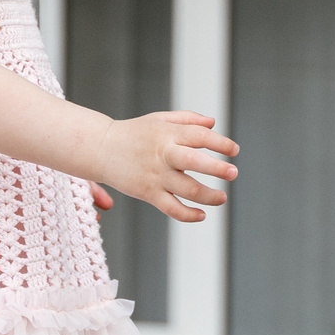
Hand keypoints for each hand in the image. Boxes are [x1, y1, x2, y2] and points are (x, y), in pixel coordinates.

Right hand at [94, 112, 237, 222]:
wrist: (100, 148)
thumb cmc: (134, 133)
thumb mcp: (159, 119)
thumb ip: (187, 120)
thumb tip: (213, 123)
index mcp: (167, 134)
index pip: (199, 136)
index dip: (219, 143)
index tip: (234, 150)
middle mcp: (162, 154)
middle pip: (193, 161)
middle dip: (217, 168)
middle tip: (233, 173)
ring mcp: (155, 175)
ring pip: (186, 189)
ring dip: (208, 196)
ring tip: (222, 197)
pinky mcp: (147, 193)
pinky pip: (171, 208)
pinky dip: (188, 214)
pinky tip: (201, 214)